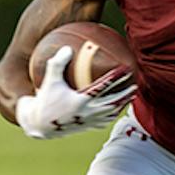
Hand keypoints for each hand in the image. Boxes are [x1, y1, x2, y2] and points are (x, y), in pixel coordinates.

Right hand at [15, 45, 136, 139]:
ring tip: (131, 97)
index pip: (103, 87)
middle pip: (113, 102)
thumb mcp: (49, 80)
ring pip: (111, 114)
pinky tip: (117, 108)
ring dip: (122, 104)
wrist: (39, 125)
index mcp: (80, 101)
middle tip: (135, 83)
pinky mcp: (87, 127)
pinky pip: (105, 121)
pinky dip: (113, 114)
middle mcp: (87, 113)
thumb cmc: (44, 100)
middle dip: (125, 93)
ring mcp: (88, 122)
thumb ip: (57, 63)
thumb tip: (67, 48)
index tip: (125, 68)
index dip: (115, 77)